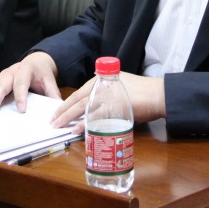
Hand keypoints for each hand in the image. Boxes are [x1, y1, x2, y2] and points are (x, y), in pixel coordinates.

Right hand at [0, 52, 60, 113]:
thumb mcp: (49, 80)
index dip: (21, 96)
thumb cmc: (41, 72)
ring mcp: (2, 76)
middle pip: (2, 84)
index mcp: (25, 70)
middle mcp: (11, 71)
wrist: (35, 61)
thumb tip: (58, 106)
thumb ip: (52, 92)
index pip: (22, 83)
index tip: (21, 110)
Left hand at [51, 71, 165, 133]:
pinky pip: (94, 117)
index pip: (78, 92)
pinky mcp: (113, 107)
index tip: (56, 112)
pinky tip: (76, 130)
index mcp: (101, 79)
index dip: (66, 103)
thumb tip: (92, 103)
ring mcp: (106, 96)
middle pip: (77, 100)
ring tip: (59, 126)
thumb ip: (105, 91)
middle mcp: (101, 86)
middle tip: (52, 121)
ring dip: (69, 118)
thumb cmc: (140, 91)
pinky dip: (84, 124)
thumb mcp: (119, 85)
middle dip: (63, 111)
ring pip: (82, 108)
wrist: (157, 94)